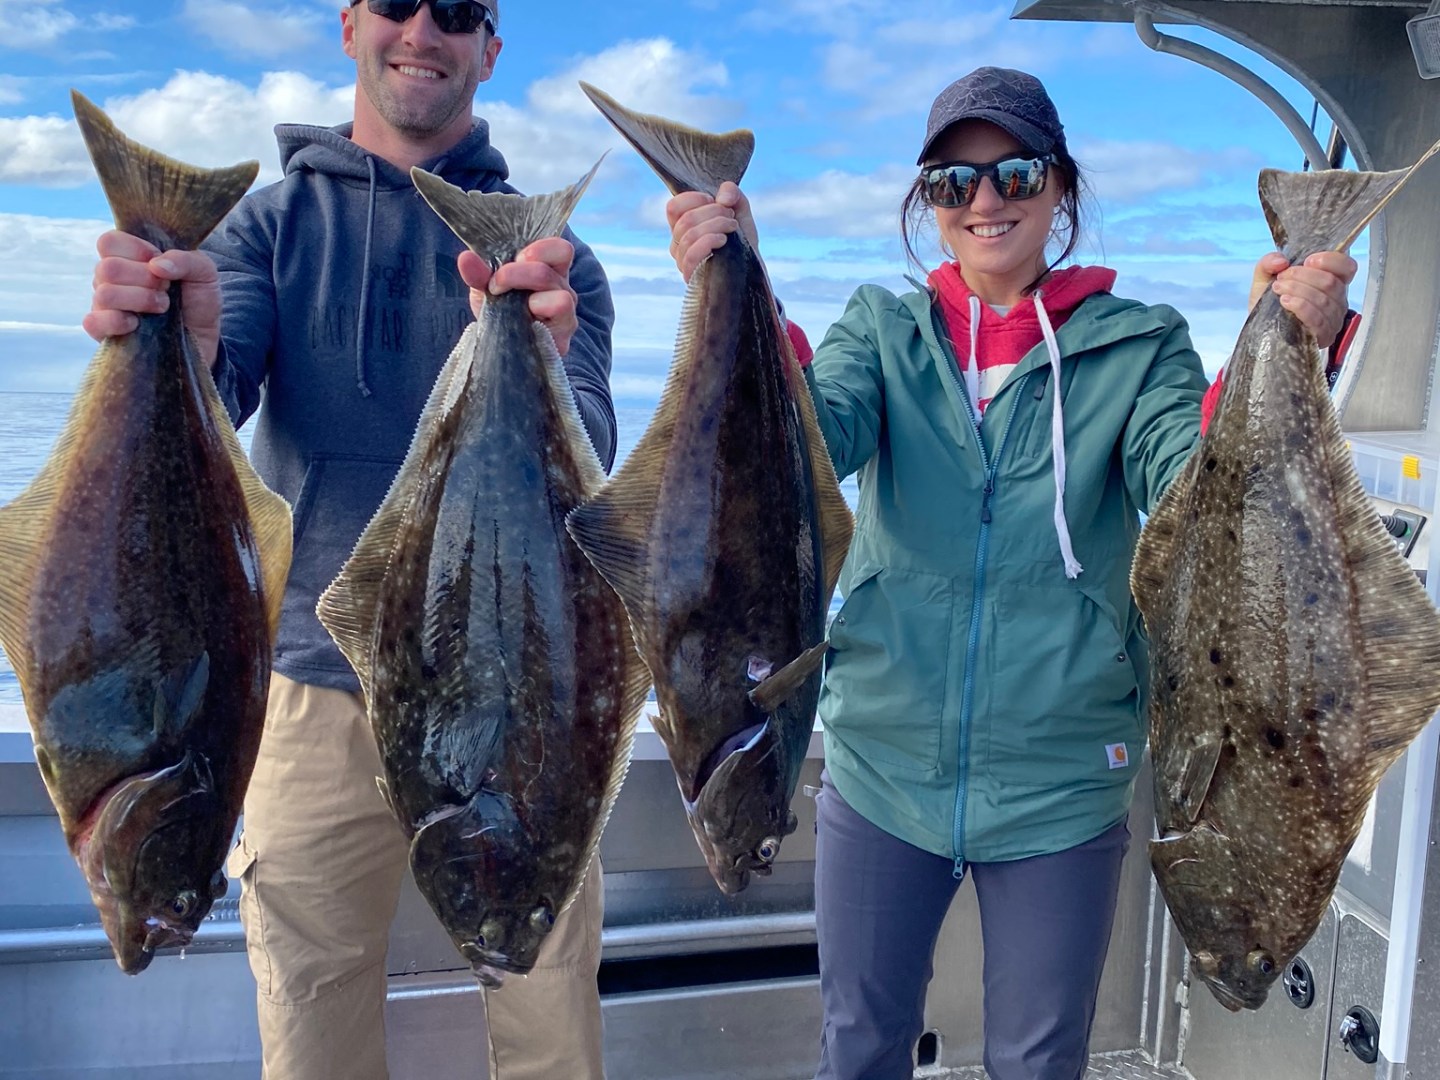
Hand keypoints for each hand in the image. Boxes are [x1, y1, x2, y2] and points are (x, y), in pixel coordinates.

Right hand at [84, 231, 222, 367]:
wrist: (203, 338)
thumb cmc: (197, 300)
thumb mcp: (204, 273)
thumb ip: (186, 259)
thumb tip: (156, 265)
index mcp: (127, 257)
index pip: (109, 241)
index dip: (136, 250)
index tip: (159, 262)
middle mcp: (110, 278)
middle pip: (107, 268)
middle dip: (145, 279)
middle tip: (166, 289)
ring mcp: (104, 305)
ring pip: (105, 294)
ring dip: (140, 300)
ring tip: (162, 307)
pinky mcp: (104, 331)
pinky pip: (93, 322)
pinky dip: (117, 322)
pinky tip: (137, 324)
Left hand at [459, 237, 577, 355]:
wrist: (503, 348)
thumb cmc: (501, 312)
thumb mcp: (486, 288)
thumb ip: (478, 273)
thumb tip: (466, 258)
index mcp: (549, 270)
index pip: (560, 250)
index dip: (539, 249)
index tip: (514, 258)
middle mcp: (562, 288)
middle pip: (548, 270)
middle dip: (515, 273)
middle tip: (496, 284)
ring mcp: (566, 313)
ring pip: (560, 294)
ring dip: (526, 292)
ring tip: (507, 304)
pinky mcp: (563, 335)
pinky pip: (559, 310)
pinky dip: (537, 310)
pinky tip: (522, 320)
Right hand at [666, 182, 759, 282]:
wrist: (752, 269)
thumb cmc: (742, 240)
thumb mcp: (740, 209)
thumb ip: (732, 193)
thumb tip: (722, 198)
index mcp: (682, 226)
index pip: (673, 207)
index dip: (695, 198)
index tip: (717, 201)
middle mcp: (678, 244)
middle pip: (686, 220)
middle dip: (714, 212)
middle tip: (732, 217)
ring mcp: (682, 261)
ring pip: (689, 235)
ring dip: (716, 225)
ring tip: (732, 227)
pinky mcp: (691, 276)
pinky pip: (690, 255)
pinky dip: (708, 241)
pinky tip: (724, 240)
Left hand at [1248, 250, 1356, 348]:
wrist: (1259, 332)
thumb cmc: (1269, 305)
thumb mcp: (1265, 278)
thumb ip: (1269, 262)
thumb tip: (1281, 260)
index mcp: (1330, 282)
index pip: (1347, 267)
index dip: (1330, 260)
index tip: (1307, 261)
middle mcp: (1337, 300)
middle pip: (1331, 282)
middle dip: (1302, 275)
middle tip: (1282, 278)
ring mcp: (1332, 320)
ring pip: (1323, 299)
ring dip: (1298, 290)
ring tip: (1279, 289)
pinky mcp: (1323, 336)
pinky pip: (1317, 319)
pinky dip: (1301, 306)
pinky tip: (1285, 302)